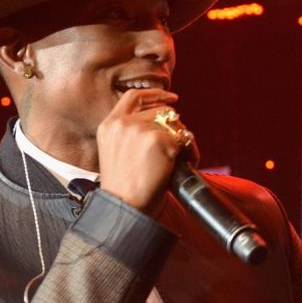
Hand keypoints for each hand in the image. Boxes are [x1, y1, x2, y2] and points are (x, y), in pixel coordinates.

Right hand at [97, 88, 189, 214]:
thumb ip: (133, 133)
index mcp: (109, 125)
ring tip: (183, 161)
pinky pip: (186, 140)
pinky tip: (185, 166)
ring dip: (185, 142)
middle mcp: (123, 123)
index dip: (155, 95)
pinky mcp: (159, 139)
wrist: (125, 207)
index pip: (133, 96)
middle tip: (181, 148)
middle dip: (176, 128)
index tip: (172, 98)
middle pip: (162, 111)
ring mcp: (140, 129)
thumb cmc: (125, 188)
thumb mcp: (118, 152)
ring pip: (176, 125)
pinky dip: (192, 154)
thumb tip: (167, 120)